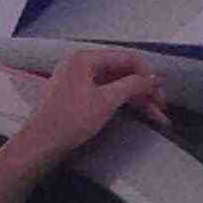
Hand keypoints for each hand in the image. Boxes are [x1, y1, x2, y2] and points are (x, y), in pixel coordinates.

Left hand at [6, 47, 170, 174]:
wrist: (41, 145)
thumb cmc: (69, 121)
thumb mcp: (106, 101)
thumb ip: (132, 86)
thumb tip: (153, 79)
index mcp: (85, 58)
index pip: (126, 58)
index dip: (147, 74)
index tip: (160, 91)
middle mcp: (80, 65)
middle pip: (122, 73)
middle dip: (144, 91)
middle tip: (161, 107)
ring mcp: (77, 81)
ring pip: (115, 86)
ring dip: (136, 100)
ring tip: (156, 116)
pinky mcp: (76, 97)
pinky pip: (104, 94)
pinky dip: (121, 103)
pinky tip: (137, 113)